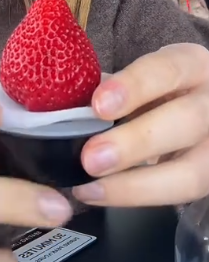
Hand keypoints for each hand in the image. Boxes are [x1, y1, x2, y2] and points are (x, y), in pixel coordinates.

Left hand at [72, 44, 208, 206]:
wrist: (197, 108)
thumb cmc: (159, 89)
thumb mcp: (144, 77)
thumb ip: (114, 88)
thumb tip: (65, 106)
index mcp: (191, 64)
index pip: (166, 70)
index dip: (133, 87)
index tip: (98, 106)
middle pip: (185, 121)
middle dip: (135, 142)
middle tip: (91, 157)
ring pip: (191, 171)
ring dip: (136, 184)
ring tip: (92, 186)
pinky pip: (181, 195)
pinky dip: (136, 197)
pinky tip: (99, 194)